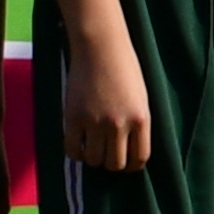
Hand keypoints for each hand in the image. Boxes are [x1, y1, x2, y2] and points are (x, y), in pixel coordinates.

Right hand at [60, 26, 155, 173]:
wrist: (99, 47)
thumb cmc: (123, 69)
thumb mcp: (140, 97)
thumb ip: (136, 124)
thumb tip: (129, 152)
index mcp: (141, 119)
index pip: (139, 158)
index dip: (133, 166)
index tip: (127, 163)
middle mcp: (119, 124)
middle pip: (115, 164)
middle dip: (112, 163)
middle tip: (107, 155)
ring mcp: (95, 122)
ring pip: (94, 160)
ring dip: (94, 158)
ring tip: (93, 148)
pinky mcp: (73, 118)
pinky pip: (72, 150)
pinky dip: (75, 153)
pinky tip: (78, 145)